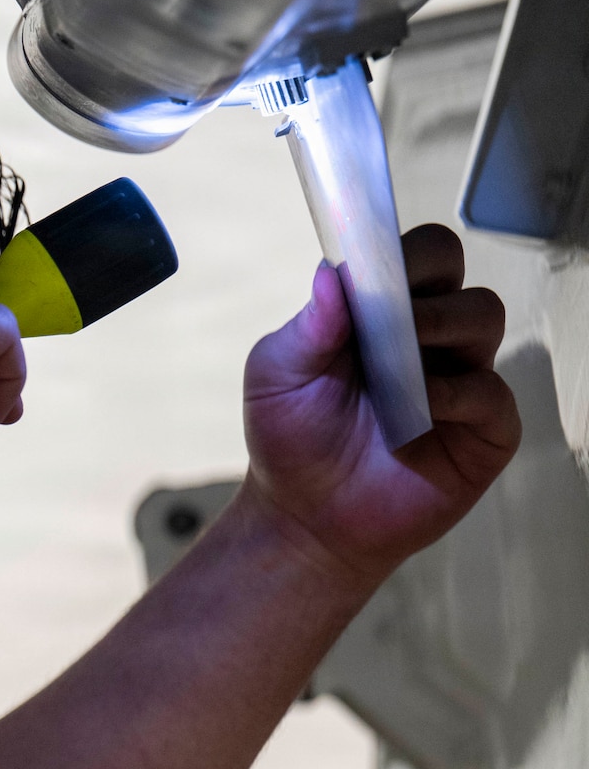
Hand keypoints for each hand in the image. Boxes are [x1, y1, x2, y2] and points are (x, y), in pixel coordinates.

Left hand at [241, 224, 519, 583]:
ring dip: (444, 327)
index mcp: (383, 313)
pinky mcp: (483, 430)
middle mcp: (430, 339)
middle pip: (460, 279)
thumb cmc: (291, 438)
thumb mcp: (276, 375)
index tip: (376, 263)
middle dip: (430, 284)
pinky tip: (421, 408)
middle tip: (391, 312)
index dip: (407, 252)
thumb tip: (329, 275)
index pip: (420, 257)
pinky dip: (457, 394)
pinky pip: (492, 393)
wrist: (305, 516)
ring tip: (402, 360)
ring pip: (484, 319)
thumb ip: (306, 327)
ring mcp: (461, 380)